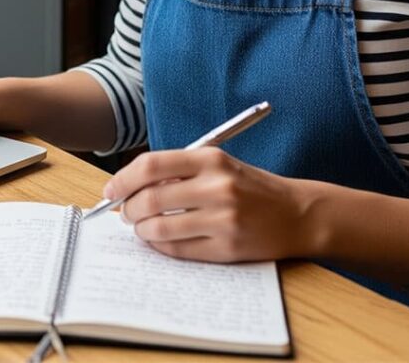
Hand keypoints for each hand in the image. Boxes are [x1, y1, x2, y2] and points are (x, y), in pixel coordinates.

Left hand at [102, 147, 312, 262]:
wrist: (297, 213)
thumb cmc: (249, 186)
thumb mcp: (216, 165)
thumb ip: (178, 170)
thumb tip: (131, 186)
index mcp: (210, 159)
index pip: (151, 165)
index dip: (123, 179)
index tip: (110, 191)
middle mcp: (217, 186)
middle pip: (151, 198)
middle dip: (128, 208)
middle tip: (123, 213)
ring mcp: (224, 219)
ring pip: (161, 227)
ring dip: (141, 230)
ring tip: (139, 228)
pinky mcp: (229, 247)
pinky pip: (179, 249)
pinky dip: (160, 246)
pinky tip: (158, 240)